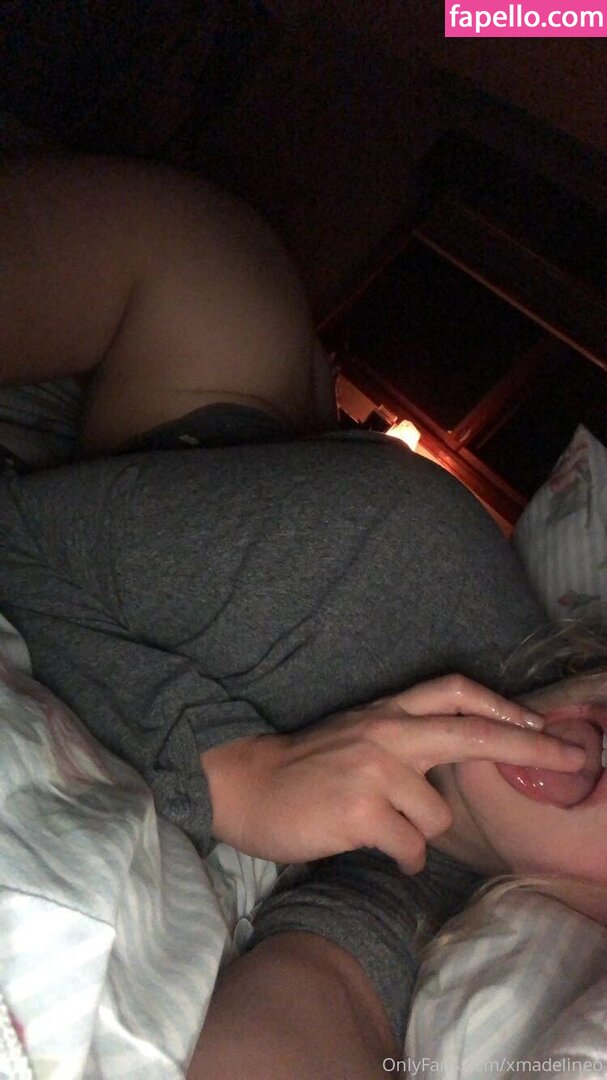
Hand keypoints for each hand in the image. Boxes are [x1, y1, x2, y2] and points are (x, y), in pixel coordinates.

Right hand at [200, 675, 584, 870]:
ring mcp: (375, 769)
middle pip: (474, 732)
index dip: (502, 705)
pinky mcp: (362, 811)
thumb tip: (452, 758)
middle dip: (531, 746)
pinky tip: (375, 850)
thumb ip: (403, 736)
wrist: (246, 784)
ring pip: (438, 816)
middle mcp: (387, 732)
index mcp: (386, 712)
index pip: (454, 692)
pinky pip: (412, 849)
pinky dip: (401, 858)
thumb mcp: (357, 733)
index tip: (540, 723)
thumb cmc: (303, 767)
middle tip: (574, 757)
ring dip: (418, 833)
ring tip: (381, 830)